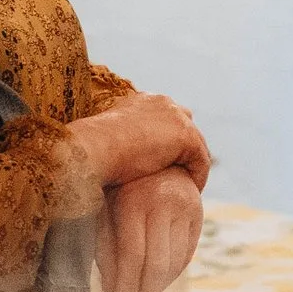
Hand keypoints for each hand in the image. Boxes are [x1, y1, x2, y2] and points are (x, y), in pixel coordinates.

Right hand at [69, 92, 211, 190]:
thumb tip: (106, 159)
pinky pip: (201, 160)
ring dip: (193, 164)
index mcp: (142, 100)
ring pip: (196, 144)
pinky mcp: (187, 136)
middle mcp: (162, 103)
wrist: (95, 147)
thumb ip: (113, 142)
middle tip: (181, 172)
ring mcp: (176, 118)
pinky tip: (192, 191)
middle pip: (185, 124)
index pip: (165, 117)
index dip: (167, 140)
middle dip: (185, 147)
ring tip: (189, 186)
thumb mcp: (103, 140)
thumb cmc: (91, 149)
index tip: (163, 162)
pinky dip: (198, 176)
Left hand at [95, 169, 201, 291]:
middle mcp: (164, 202)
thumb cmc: (119, 184)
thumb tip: (109, 287)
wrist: (154, 155)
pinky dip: (172, 275)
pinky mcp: (198, 214)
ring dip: (158, 288)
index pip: (133, 254)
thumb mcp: (105, 208)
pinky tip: (157, 283)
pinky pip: (186, 254)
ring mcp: (186, 207)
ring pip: (175, 261)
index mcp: (135, 200)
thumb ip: (105, 245)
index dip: (127, 285)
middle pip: (157, 262)